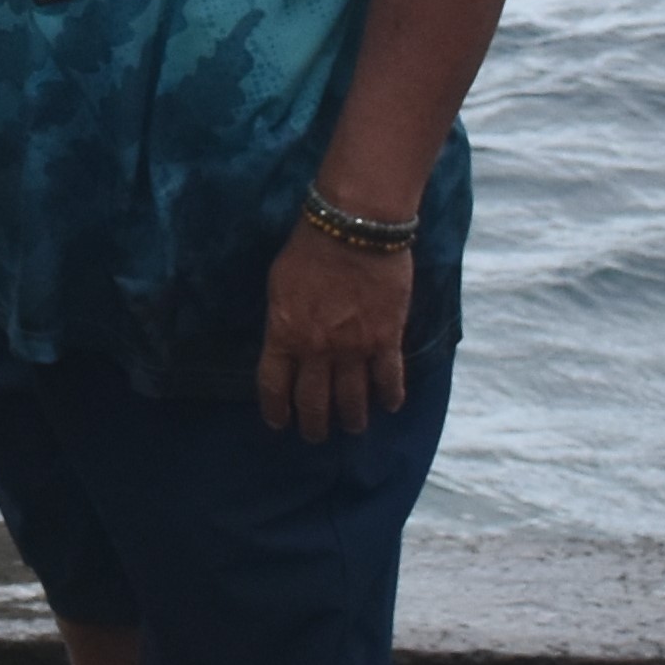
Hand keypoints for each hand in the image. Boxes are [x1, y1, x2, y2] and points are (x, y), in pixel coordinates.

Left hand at [258, 211, 416, 436]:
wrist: (353, 229)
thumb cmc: (308, 249)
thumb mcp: (278, 285)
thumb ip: (283, 321)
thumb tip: (286, 341)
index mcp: (284, 334)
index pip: (274, 386)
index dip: (276, 410)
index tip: (280, 423)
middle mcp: (317, 350)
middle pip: (314, 402)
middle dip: (314, 425)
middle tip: (317, 436)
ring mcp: (354, 348)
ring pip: (353, 399)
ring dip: (352, 418)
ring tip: (354, 428)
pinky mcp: (386, 339)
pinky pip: (389, 379)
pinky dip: (390, 396)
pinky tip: (390, 405)